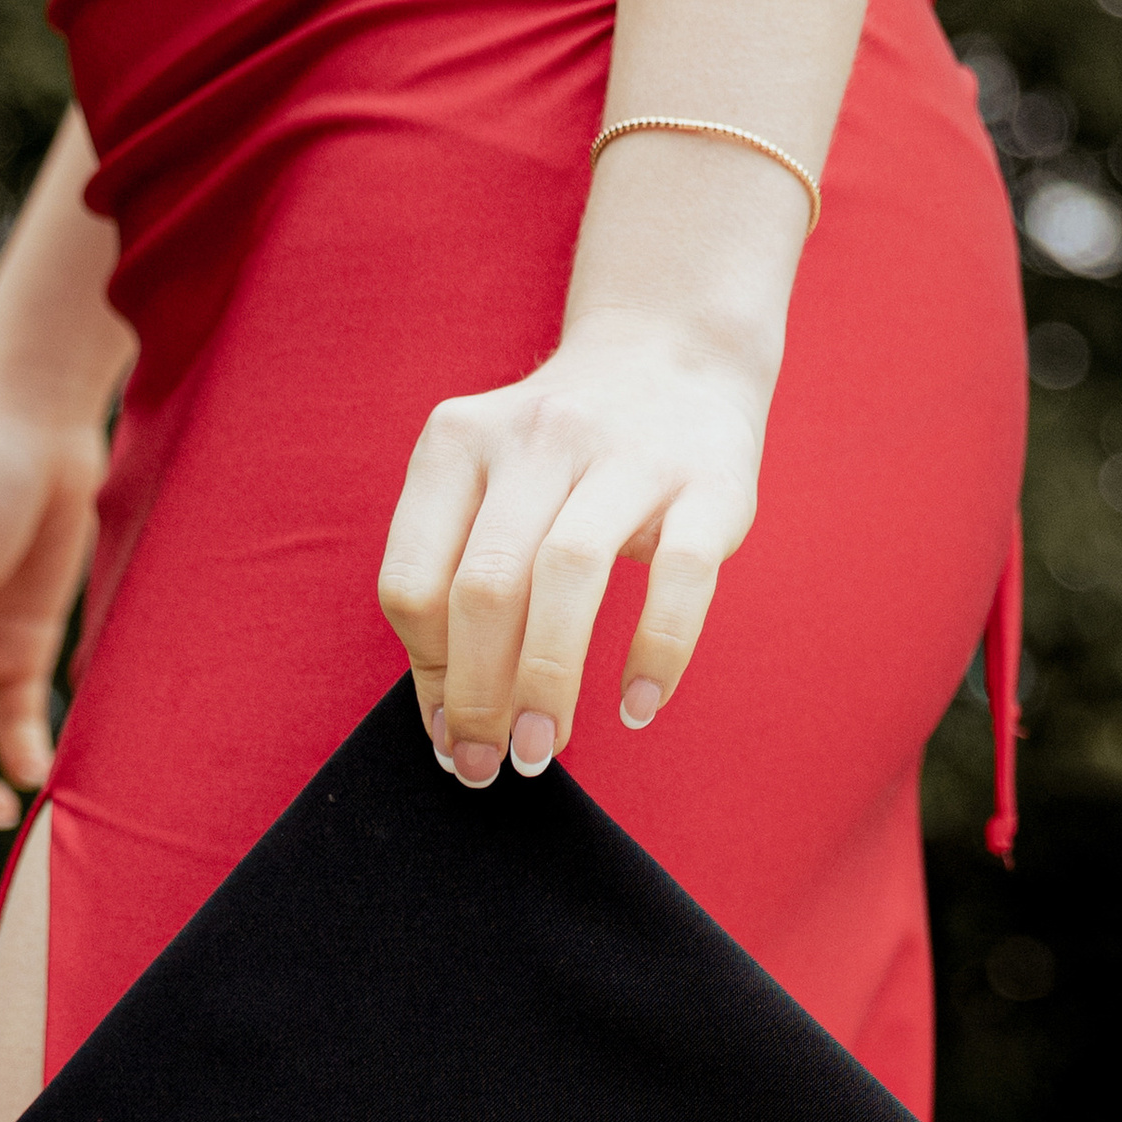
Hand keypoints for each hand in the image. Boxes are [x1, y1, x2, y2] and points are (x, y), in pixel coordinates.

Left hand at [377, 304, 773, 786]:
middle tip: (491, 765)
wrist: (673, 355)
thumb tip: (450, 724)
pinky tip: (636, 706)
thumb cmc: (568, 462)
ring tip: (543, 752)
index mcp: (458, 442)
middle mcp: (536, 436)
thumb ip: (460, 586)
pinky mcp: (707, 483)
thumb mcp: (493, 491)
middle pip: (483, 586)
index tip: (451, 733)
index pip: (415, 580)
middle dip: (478, 696)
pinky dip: (656, 653)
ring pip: (566, 578)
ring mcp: (625, 454)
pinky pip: (678, 579)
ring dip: (547, 683)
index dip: (427, 674)